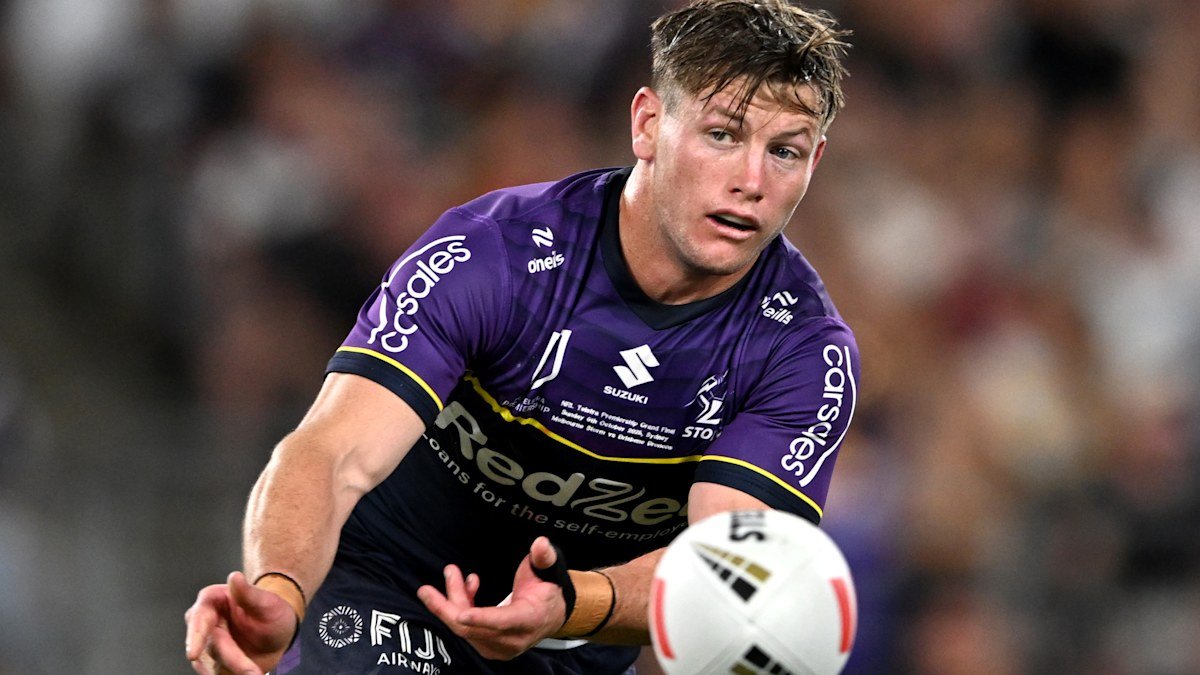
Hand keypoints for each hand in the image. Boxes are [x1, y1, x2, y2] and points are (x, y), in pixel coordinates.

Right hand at [185, 571, 296, 674]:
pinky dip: (230, 674)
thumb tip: (235, 577)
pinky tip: (243, 674)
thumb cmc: (271, 611)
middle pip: (208, 644)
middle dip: (231, 658)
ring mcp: (208, 643)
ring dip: (234, 668)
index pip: (199, 617)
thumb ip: (248, 592)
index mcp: (212, 600)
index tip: (193, 654)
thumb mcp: (266, 601)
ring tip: (253, 672)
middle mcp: (205, 622)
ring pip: (212, 661)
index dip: (196, 636)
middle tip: (250, 671)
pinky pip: (215, 671)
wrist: (279, 632)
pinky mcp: (214, 660)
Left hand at [417, 536, 567, 660]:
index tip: (461, 614)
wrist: (550, 616)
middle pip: (472, 628)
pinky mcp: (487, 647)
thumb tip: (540, 543)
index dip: (482, 619)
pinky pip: (465, 630)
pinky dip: (459, 608)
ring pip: (464, 628)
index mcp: (529, 620)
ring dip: (452, 601)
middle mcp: (512, 639)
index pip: (503, 622)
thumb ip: (544, 557)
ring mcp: (498, 647)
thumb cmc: (547, 592)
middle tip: (426, 589)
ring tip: (451, 574)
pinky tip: (465, 587)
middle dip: (447, 606)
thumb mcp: (550, 571)